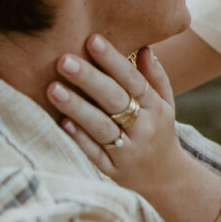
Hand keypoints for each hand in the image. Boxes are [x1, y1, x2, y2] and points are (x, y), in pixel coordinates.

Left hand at [47, 37, 190, 193]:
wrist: (167, 181)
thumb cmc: (159, 132)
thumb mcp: (166, 105)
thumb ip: (156, 77)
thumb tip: (144, 47)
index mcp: (156, 108)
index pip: (133, 80)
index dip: (113, 60)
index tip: (92, 39)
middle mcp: (144, 129)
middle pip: (115, 100)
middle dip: (89, 79)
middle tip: (64, 59)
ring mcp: (128, 152)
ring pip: (101, 127)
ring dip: (78, 108)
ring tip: (53, 88)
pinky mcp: (113, 172)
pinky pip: (94, 154)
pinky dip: (79, 138)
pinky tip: (61, 122)